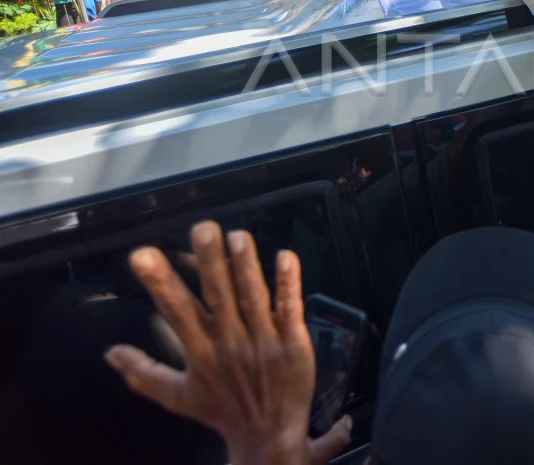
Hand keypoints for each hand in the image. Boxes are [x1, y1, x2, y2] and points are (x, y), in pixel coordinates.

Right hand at [103, 221, 348, 464]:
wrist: (268, 435)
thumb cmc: (223, 411)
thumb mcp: (177, 397)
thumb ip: (143, 372)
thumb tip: (110, 353)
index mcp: (201, 351)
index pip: (176, 310)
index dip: (159, 282)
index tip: (143, 254)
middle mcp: (230, 341)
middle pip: (218, 295)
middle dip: (210, 261)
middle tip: (203, 228)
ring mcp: (264, 339)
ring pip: (254, 296)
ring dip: (247, 266)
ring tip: (239, 236)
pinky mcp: (293, 341)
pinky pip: (290, 308)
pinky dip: (289, 284)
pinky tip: (286, 257)